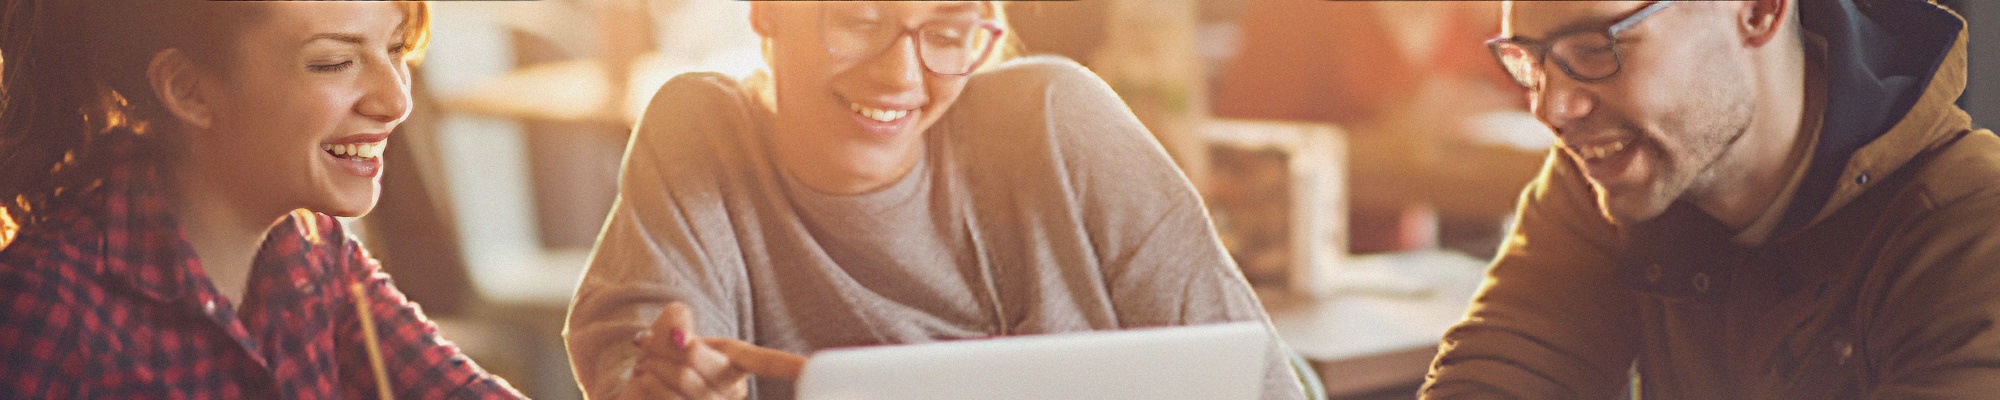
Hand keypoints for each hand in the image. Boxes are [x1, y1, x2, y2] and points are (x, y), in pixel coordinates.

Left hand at [619, 302, 806, 399]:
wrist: (640, 397)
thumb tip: (679, 336)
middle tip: (646, 344)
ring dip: (653, 365)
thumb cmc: (661, 364)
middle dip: (666, 346)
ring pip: (685, 380)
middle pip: (704, 361)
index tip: (812, 367)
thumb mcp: (672, 335)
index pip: (768, 362)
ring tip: (643, 363)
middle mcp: (733, 393)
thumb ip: (676, 323)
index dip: (791, 366)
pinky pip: (670, 398)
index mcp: (736, 366)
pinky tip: (642, 379)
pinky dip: (648, 383)